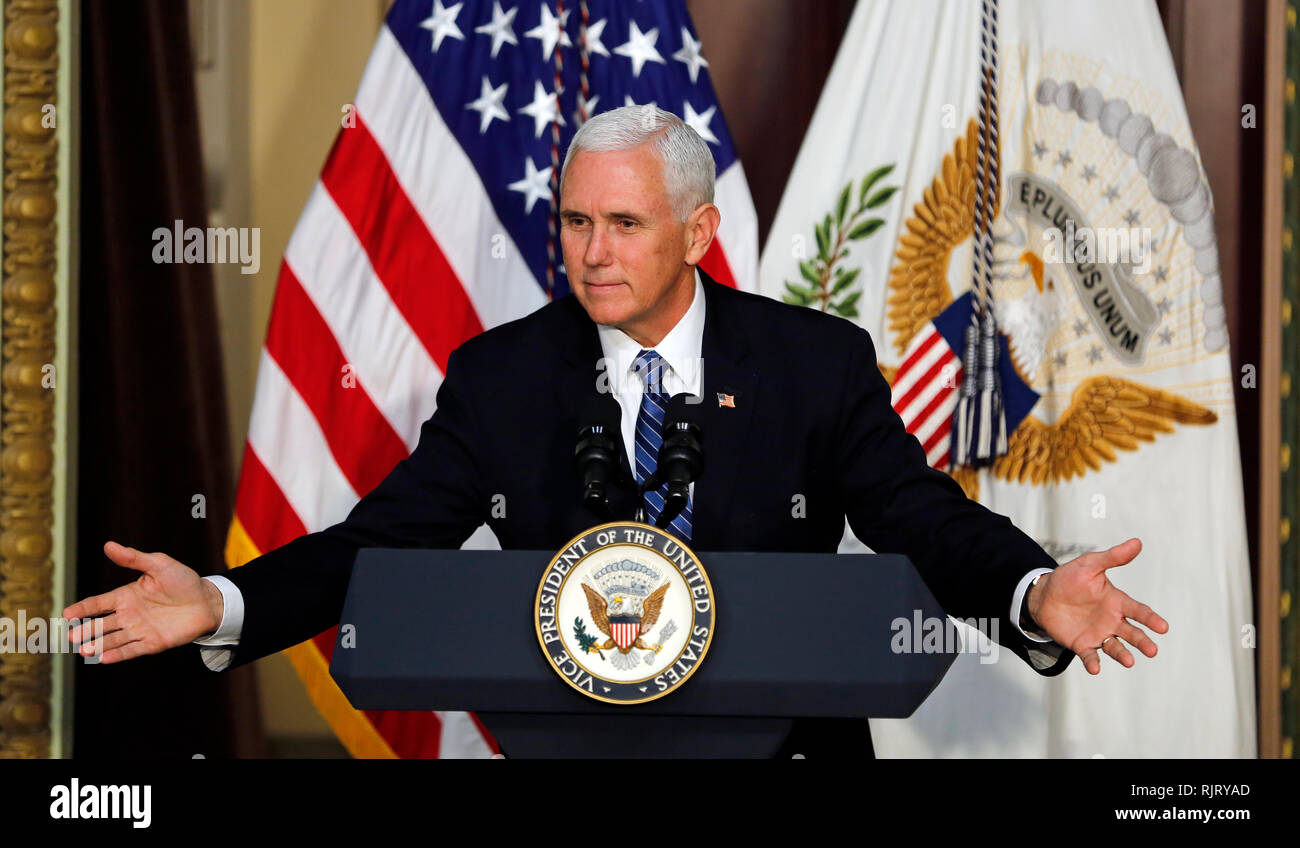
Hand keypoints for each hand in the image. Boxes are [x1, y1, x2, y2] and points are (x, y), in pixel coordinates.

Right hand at [61, 541, 223, 663]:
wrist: (208, 600)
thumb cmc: (183, 580)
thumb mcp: (159, 564)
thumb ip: (134, 558)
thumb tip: (108, 545)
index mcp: (126, 595)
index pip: (98, 603)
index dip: (82, 609)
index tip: (66, 613)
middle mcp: (128, 615)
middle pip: (101, 625)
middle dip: (85, 631)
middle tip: (71, 636)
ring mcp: (139, 630)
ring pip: (113, 639)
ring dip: (98, 645)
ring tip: (84, 650)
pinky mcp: (152, 643)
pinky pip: (131, 650)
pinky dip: (117, 654)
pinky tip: (104, 658)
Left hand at [1026, 537, 1167, 674]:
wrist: (1044, 595)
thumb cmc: (1070, 578)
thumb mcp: (1090, 565)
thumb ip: (1113, 557)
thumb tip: (1137, 542)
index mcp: (1116, 601)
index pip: (1138, 611)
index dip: (1150, 618)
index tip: (1163, 627)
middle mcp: (1111, 620)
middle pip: (1131, 633)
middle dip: (1142, 641)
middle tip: (1152, 650)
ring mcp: (1098, 634)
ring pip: (1115, 647)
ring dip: (1123, 655)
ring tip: (1129, 661)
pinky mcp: (1082, 644)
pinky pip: (1090, 655)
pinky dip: (1093, 662)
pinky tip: (1095, 668)